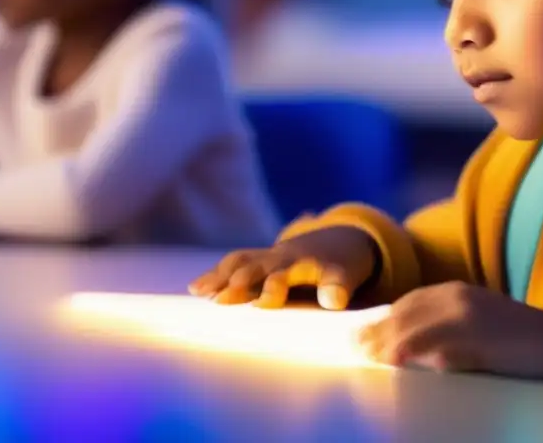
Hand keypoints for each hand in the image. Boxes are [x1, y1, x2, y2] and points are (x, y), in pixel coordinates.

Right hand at [188, 226, 379, 309]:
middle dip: (241, 280)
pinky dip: (215, 275)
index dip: (276, 287)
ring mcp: (267, 257)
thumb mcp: (346, 275)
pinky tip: (196, 288)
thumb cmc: (341, 264)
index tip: (264, 302)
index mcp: (306, 264)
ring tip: (201, 292)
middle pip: (258, 266)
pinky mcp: (256, 260)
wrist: (336, 239)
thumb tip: (333, 301)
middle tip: (222, 299)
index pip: (289, 275)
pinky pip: (233, 263)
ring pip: (241, 262)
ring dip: (221, 277)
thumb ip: (339, 288)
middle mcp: (283, 258)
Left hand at [355, 281, 542, 377]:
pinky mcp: (476, 335)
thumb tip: (410, 343)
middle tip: (355, 350)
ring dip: (388, 343)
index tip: (363, 335)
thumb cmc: (518, 340)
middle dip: (377, 331)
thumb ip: (447, 324)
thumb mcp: (479, 321)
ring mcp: (467, 314)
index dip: (383, 319)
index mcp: (456, 290)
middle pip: (405, 313)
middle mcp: (457, 296)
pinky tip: (398, 360)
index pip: (409, 302)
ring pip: (414, 326)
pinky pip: (437, 343)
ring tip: (368, 357)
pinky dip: (414, 350)